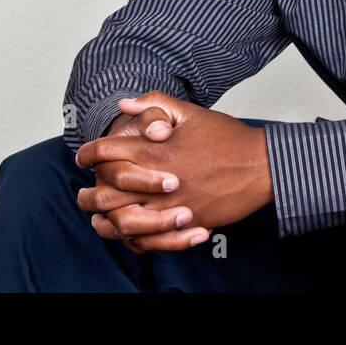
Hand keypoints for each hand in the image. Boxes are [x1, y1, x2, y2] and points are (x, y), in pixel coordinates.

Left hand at [77, 92, 273, 252]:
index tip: (83, 157)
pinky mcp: (186, 224)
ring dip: (105, 221)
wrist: (262, 165)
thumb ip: (155, 104)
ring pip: (122, 221)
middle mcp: (159, 179)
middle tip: (83, 193)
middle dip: (88, 194)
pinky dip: (132, 240)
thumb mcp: (191, 112)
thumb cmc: (227, 137)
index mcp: (157, 149)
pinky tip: (127, 234)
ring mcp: (172, 205)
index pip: (106, 152)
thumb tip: (123, 104)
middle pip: (106, 192)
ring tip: (99, 218)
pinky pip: (149, 240)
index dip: (88, 154)